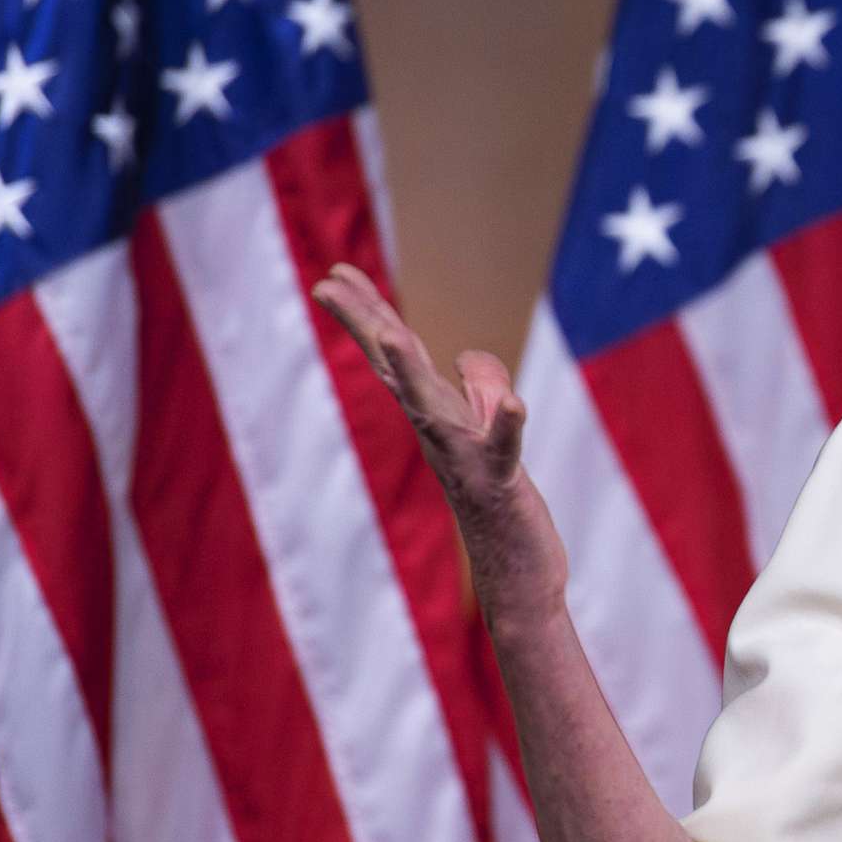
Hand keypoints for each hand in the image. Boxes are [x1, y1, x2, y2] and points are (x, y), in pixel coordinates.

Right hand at [311, 263, 567, 615]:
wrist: (514, 568)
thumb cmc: (498, 500)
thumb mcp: (491, 431)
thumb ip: (479, 388)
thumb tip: (468, 355)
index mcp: (434, 413)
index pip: (395, 354)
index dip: (368, 313)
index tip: (334, 273)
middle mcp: (438, 431)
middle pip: (397, 369)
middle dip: (366, 325)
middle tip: (327, 283)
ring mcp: (463, 457)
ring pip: (432, 408)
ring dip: (412, 372)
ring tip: (393, 335)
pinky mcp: (501, 482)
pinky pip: (502, 450)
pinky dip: (506, 426)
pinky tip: (514, 404)